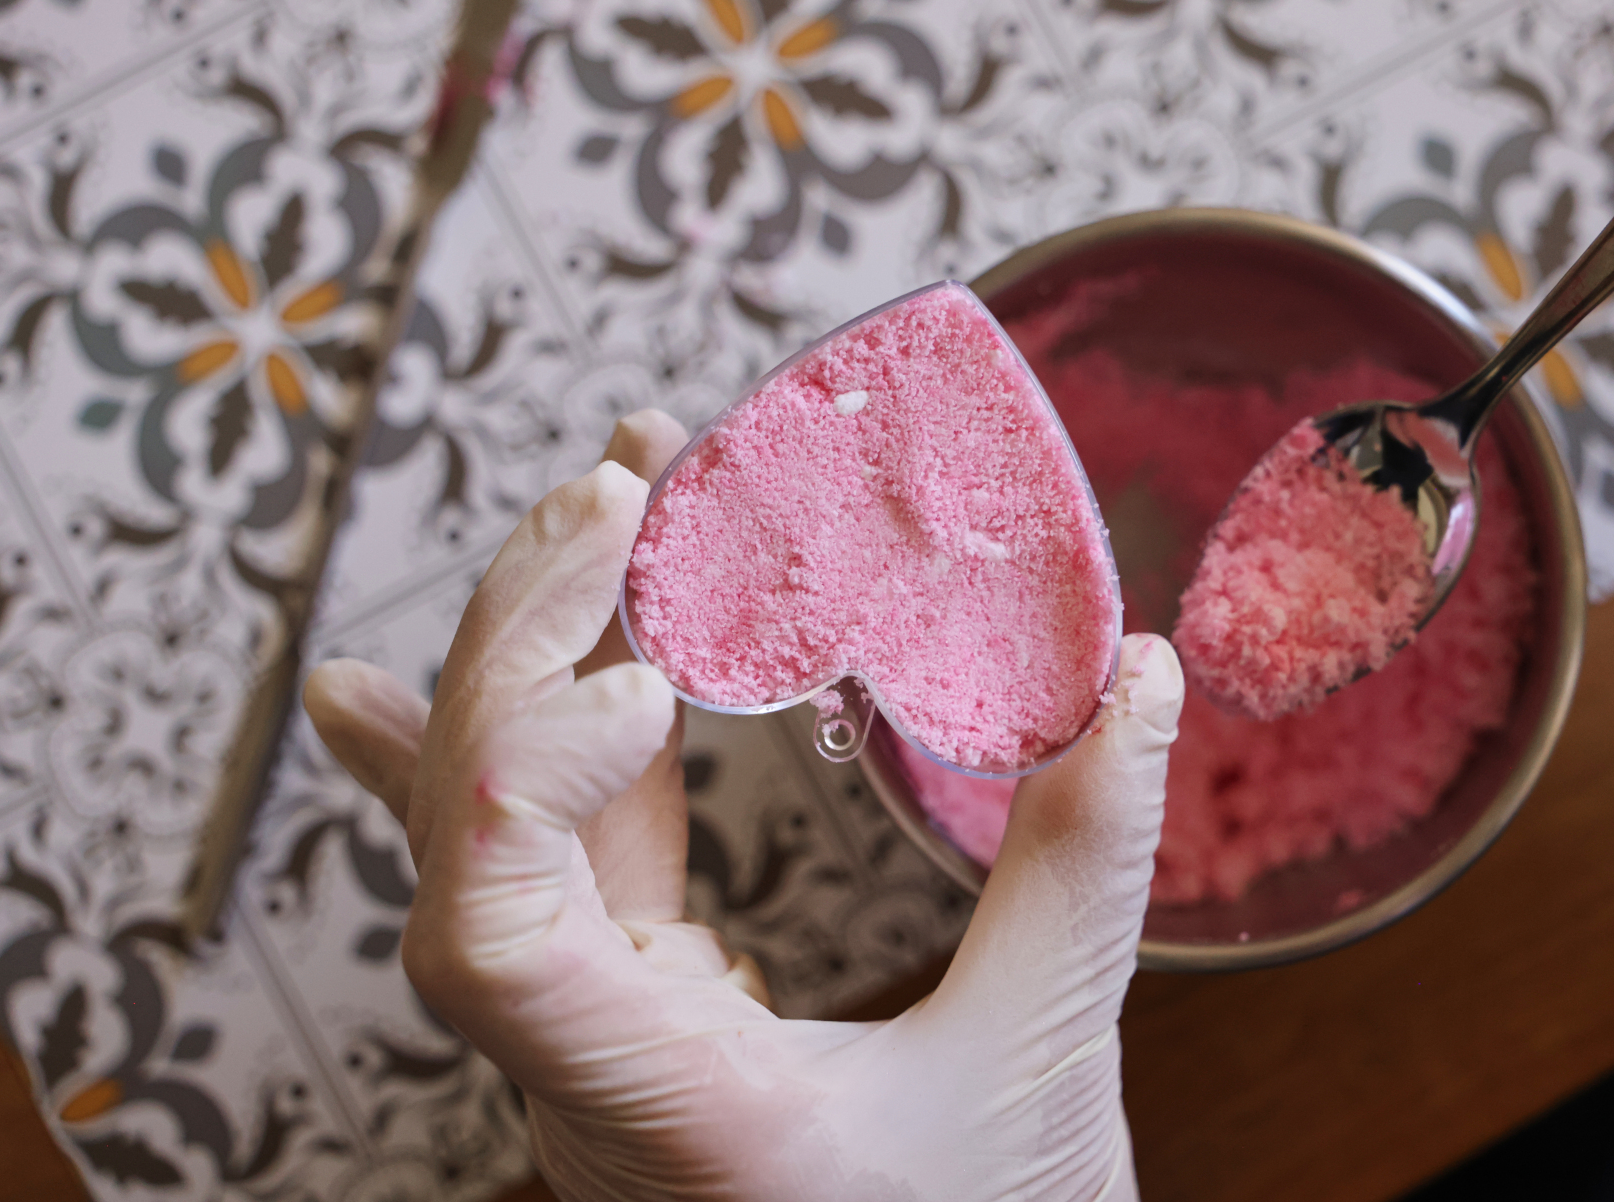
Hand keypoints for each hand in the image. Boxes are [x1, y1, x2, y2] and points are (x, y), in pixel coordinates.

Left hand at [303, 409, 1185, 1201]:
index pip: (495, 949)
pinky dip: (559, 741)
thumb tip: (1136, 677)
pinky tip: (551, 650)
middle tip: (607, 498)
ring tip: (589, 514)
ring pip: (510, 839)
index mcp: (675, 1116)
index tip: (641, 688)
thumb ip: (1083, 876)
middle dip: (526, 652)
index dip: (517, 790)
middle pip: (477, 855)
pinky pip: (565, 860)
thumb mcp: (1042, 1071)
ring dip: (543, 661)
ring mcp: (606, 1039)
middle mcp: (597, 1076)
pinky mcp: (646, 1009)